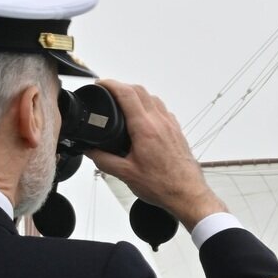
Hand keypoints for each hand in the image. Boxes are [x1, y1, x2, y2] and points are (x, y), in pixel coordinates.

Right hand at [88, 80, 226, 230]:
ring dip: (136, 94)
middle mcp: (160, 122)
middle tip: (107, 92)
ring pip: (152, 98)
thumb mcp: (125, 174)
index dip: (110, 84)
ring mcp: (170, 124)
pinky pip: (162, 109)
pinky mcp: (176, 131)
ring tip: (123, 102)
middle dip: (121, 86)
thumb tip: (90, 151)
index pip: (126, 94)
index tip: (100, 84)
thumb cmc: (162, 185)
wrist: (187, 194)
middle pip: (139, 90)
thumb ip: (104, 160)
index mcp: (145, 129)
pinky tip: (142, 118)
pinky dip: (149, 106)